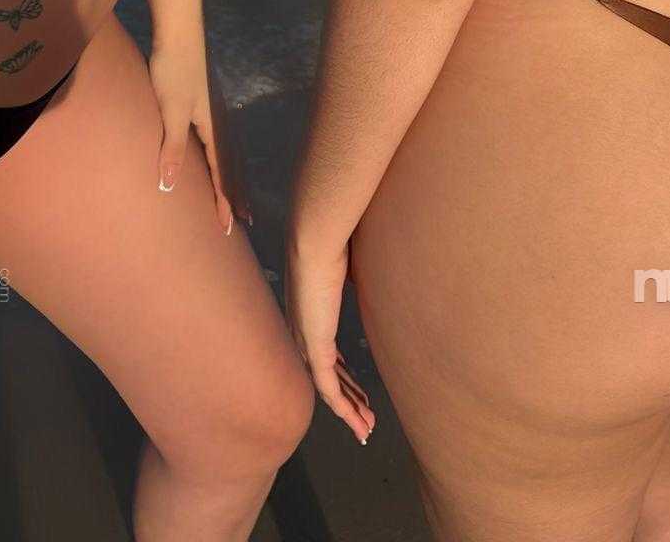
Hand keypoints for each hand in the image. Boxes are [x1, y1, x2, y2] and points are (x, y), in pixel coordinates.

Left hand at [149, 29, 247, 235]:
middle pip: (228, 162)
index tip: (229, 225)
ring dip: (227, 174)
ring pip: (222, 149)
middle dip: (234, 192)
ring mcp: (208, 107)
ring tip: (230, 194)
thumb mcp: (171, 111)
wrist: (178, 30)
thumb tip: (170, 187)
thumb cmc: (173, 71)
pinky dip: (217, 155)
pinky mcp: (198, 97)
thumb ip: (173, 148)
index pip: (220, 171)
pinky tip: (207, 153)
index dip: (223, 198)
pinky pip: (212, 136)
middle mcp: (215, 119)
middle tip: (241, 220)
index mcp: (211, 126)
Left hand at [284, 237, 375, 445]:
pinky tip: (357, 421)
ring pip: (327, 388)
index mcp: (308, 316)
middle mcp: (302, 333)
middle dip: (349, 399)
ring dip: (349, 410)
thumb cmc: (331, 244)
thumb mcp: (346, 267)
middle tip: (365, 416)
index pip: (326, 356)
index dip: (343, 376)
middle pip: (327, 376)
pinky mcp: (313, 347)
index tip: (358, 390)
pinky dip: (344, 408)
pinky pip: (328, 388)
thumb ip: (353, 279)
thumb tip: (368, 274)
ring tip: (367, 429)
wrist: (313, 240)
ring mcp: (305, 342)